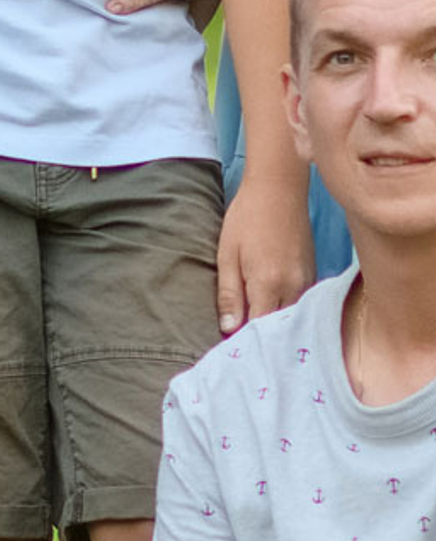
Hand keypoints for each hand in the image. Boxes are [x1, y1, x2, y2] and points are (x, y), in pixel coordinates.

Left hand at [217, 180, 315, 334]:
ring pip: (294, 317)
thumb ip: (229, 294)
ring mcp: (307, 280)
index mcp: (268, 284)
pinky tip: (275, 311)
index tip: (234, 352)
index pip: (259, 328)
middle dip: (264, 340)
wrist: (278, 188)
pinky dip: (289, 311)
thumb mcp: (227, 255)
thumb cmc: (247, 218)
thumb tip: (228, 329)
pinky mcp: (313, 273)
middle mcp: (293, 286)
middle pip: (280, 328)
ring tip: (260, 334)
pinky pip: (302, 302)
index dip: (246, 342)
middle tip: (246, 348)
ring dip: (278, 327)